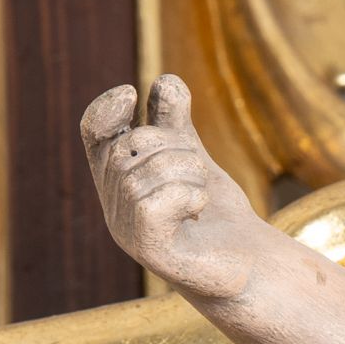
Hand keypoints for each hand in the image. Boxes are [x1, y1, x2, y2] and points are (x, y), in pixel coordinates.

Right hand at [79, 75, 269, 301]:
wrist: (250, 262)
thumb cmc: (216, 213)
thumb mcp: (194, 157)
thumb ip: (176, 124)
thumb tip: (165, 81)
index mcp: (118, 180)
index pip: (94, 135)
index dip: (105, 111)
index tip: (131, 93)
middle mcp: (114, 206)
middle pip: (128, 147)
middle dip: (172, 146)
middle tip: (197, 170)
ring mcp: (126, 231)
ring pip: (144, 173)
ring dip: (187, 172)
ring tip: (200, 193)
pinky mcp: (148, 249)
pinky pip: (156, 201)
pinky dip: (188, 195)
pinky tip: (198, 209)